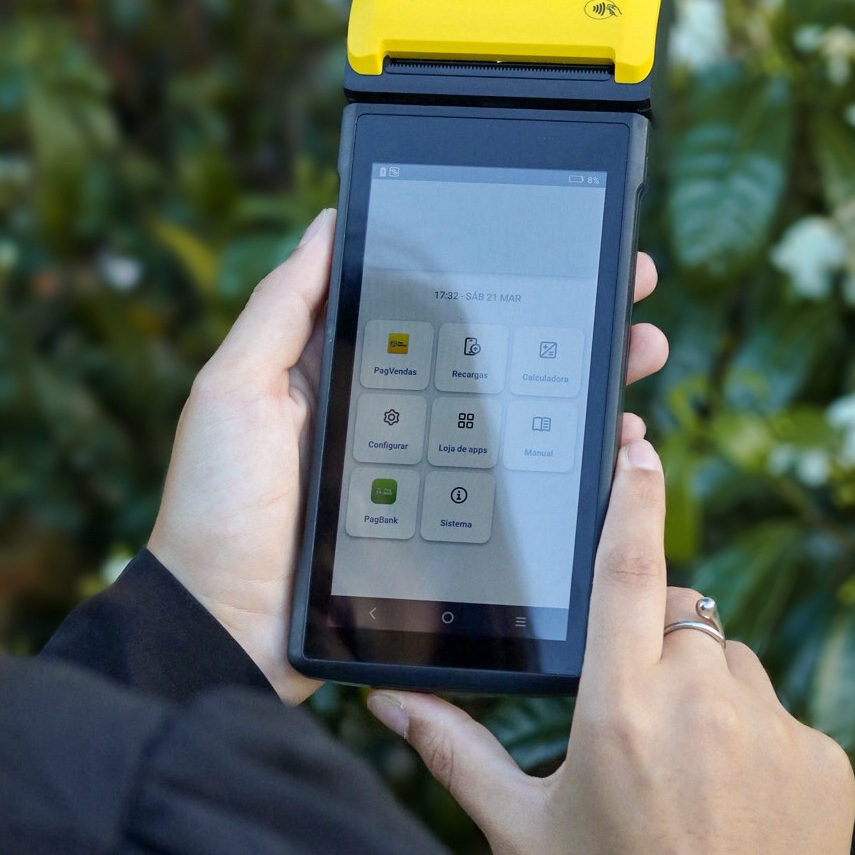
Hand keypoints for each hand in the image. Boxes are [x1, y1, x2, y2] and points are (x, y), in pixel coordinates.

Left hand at [150, 212, 667, 700]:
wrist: (224, 632)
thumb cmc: (216, 508)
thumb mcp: (234, 389)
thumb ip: (284, 308)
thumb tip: (333, 222)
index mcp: (344, 375)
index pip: (435, 310)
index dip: (497, 276)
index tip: (561, 247)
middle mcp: (393, 421)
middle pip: (495, 359)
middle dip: (566, 325)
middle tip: (630, 291)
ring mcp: (425, 481)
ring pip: (520, 421)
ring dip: (585, 386)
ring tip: (638, 354)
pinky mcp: (445, 538)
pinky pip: (518, 495)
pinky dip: (571, 469)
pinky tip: (612, 446)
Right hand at [366, 439, 854, 854]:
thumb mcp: (517, 832)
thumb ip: (451, 750)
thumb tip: (382, 701)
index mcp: (617, 708)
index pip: (629, 568)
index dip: (634, 496)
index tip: (640, 444)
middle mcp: (700, 703)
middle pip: (680, 621)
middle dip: (655, 652)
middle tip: (634, 736)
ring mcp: (774, 731)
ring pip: (731, 668)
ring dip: (706, 699)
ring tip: (685, 786)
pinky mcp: (825, 762)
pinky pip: (782, 719)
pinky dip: (756, 746)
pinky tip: (733, 813)